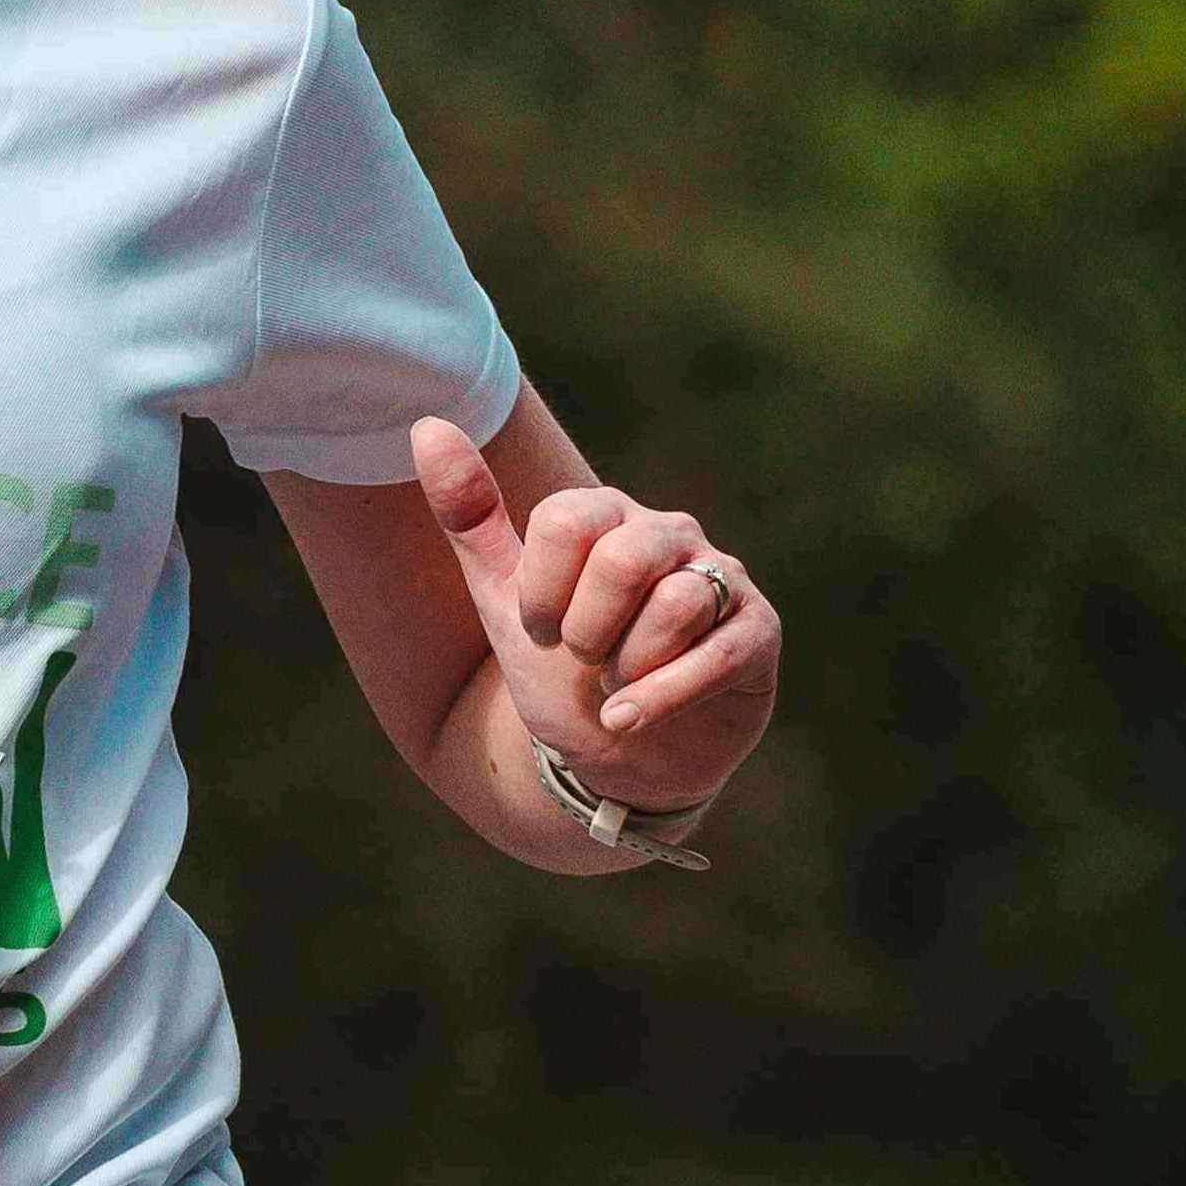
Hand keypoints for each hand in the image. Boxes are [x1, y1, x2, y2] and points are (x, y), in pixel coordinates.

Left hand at [406, 414, 773, 811]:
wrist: (618, 760)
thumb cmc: (562, 672)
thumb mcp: (504, 599)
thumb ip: (469, 516)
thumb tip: (427, 425)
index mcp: (607, 515)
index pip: (566, 521)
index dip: (540, 593)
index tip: (540, 633)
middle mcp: (670, 534)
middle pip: (625, 558)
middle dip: (587, 631)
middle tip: (584, 661)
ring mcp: (722, 580)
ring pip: (677, 603)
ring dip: (626, 667)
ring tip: (616, 688)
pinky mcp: (758, 633)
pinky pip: (721, 652)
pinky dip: (663, 695)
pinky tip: (629, 719)